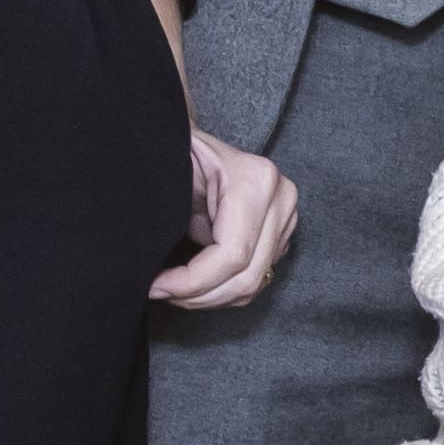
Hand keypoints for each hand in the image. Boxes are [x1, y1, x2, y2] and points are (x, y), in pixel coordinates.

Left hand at [152, 123, 298, 306]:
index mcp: (255, 181)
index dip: (192, 281)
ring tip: (175, 291)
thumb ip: (167, 216)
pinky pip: (258, 277)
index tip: (157, 286)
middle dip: (200, 295)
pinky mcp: (282, 232)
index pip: (232, 255)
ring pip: (255, 283)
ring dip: (211, 297)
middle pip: (247, 276)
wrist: (196, 146)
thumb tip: (156, 276)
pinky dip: (225, 290)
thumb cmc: (180, 156)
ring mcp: (287, 217)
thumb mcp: (170, 177)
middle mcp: (281, 199)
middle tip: (162, 294)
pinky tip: (196, 284)